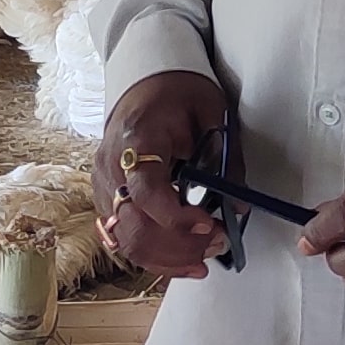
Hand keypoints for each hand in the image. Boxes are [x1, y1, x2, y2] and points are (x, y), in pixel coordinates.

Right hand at [93, 71, 228, 279]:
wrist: (145, 83)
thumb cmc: (175, 93)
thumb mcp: (211, 112)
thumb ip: (226, 159)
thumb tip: (238, 206)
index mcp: (137, 140)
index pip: (146, 191)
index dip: (176, 218)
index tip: (209, 224)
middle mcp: (112, 168)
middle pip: (134, 227)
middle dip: (179, 245)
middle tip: (218, 242)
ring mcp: (106, 187)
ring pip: (127, 242)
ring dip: (169, 257)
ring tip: (206, 256)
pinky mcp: (108, 200)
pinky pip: (125, 239)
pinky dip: (155, 256)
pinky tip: (185, 260)